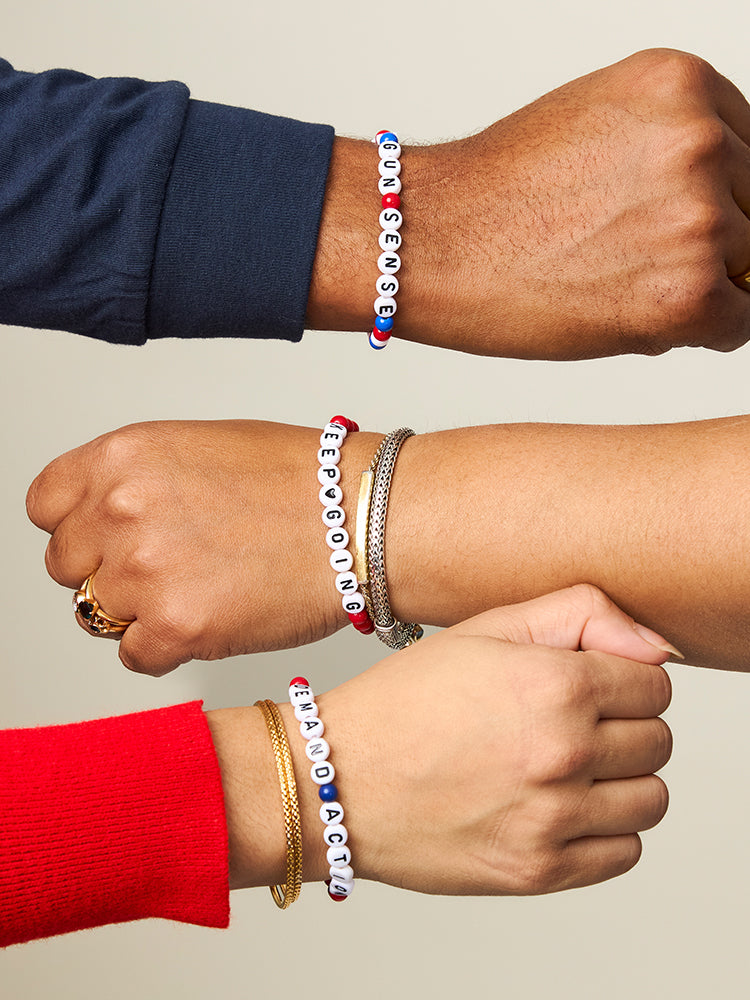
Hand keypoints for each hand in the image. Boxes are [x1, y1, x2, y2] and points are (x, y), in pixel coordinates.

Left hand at [26, 420, 380, 673]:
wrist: (362, 517)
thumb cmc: (300, 480)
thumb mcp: (199, 447)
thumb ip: (137, 480)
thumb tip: (102, 517)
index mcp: (123, 455)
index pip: (45, 506)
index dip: (77, 527)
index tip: (105, 540)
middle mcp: (121, 509)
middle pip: (66, 567)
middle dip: (109, 573)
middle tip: (168, 570)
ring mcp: (145, 570)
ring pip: (98, 616)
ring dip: (139, 612)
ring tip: (200, 592)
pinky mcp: (178, 626)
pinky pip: (135, 656)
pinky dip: (166, 648)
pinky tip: (212, 620)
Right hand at [230, 585, 671, 894]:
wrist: (337, 778)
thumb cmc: (406, 700)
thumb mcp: (487, 628)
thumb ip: (582, 614)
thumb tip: (657, 648)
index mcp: (556, 685)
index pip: (656, 686)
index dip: (624, 681)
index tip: (589, 685)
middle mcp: (562, 754)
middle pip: (659, 742)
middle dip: (624, 728)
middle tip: (570, 725)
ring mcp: (551, 819)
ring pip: (652, 800)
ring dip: (621, 781)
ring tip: (567, 768)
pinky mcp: (537, 871)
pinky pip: (625, 853)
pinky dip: (605, 831)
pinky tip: (559, 807)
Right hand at [310, 49, 749, 357]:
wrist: (428, 244)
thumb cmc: (494, 196)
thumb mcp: (598, 125)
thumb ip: (673, 146)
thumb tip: (733, 204)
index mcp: (684, 84)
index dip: (722, 198)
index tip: (678, 226)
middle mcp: (701, 141)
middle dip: (717, 243)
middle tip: (640, 262)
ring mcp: (698, 217)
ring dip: (704, 286)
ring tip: (624, 286)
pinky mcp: (686, 293)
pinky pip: (740, 324)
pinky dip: (704, 332)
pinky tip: (639, 319)